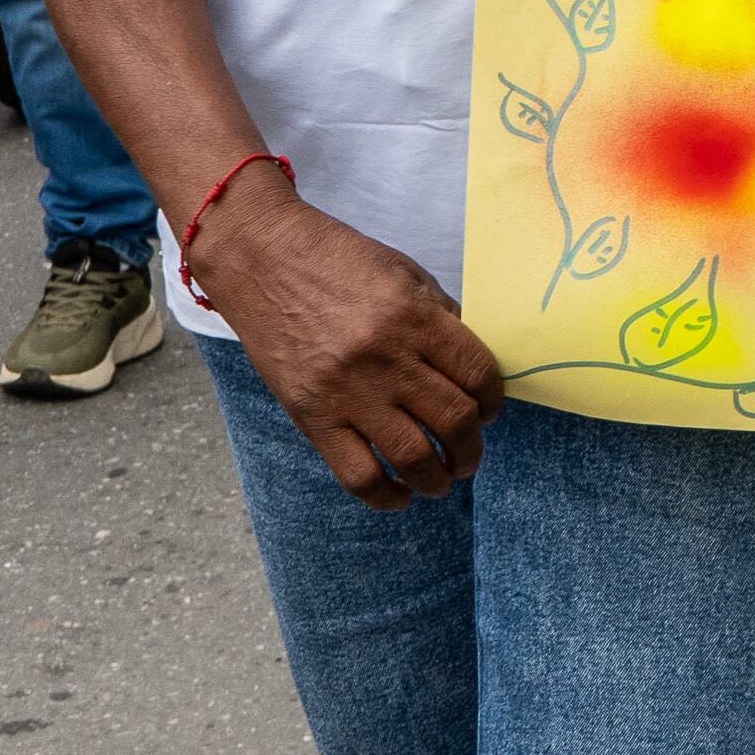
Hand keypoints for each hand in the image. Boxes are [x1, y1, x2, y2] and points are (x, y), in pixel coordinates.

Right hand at [199, 183, 507, 506]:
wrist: (261, 258)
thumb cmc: (336, 261)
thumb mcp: (404, 274)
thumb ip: (440, 319)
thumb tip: (469, 367)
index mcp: (415, 318)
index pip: (477, 374)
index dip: (493, 401)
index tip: (489, 411)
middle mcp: (386, 359)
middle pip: (454, 421)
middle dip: (471, 448)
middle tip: (468, 454)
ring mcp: (348, 392)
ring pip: (414, 457)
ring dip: (438, 478)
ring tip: (441, 479)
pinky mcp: (311, 416)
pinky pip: (358, 475)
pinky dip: (386, 496)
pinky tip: (400, 495)